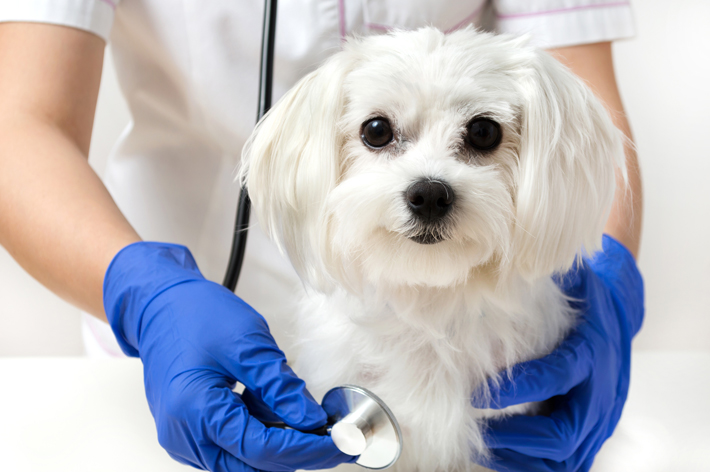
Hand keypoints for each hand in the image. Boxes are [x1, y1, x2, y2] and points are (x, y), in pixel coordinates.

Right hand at [103, 242, 353, 470]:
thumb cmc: (194, 315)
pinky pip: (230, 444)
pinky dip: (257, 432)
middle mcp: (184, 435)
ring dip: (276, 442)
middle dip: (295, 451)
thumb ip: (280, 387)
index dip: (306, 449)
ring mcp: (184, 436)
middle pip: (252, 463)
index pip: (262, 450)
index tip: (338, 443)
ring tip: (298, 410)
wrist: (159, 306)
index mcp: (196, 411)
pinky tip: (271, 407)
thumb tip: (311, 421)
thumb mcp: (246, 343)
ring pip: (242, 459)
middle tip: (330, 435)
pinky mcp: (189, 430)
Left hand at [478, 236, 643, 471]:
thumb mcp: (566, 281)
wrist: (618, 311)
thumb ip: (536, 280)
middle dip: (515, 435)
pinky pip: (569, 462)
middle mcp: (601, 390)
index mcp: (592, 350)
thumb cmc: (582, 295)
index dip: (518, 387)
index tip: (478, 392)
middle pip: (563, 432)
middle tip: (477, 426)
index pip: (557, 376)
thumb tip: (494, 272)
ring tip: (483, 446)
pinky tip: (501, 456)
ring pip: (567, 457)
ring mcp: (601, 416)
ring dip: (522, 457)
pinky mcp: (594, 430)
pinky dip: (534, 465)